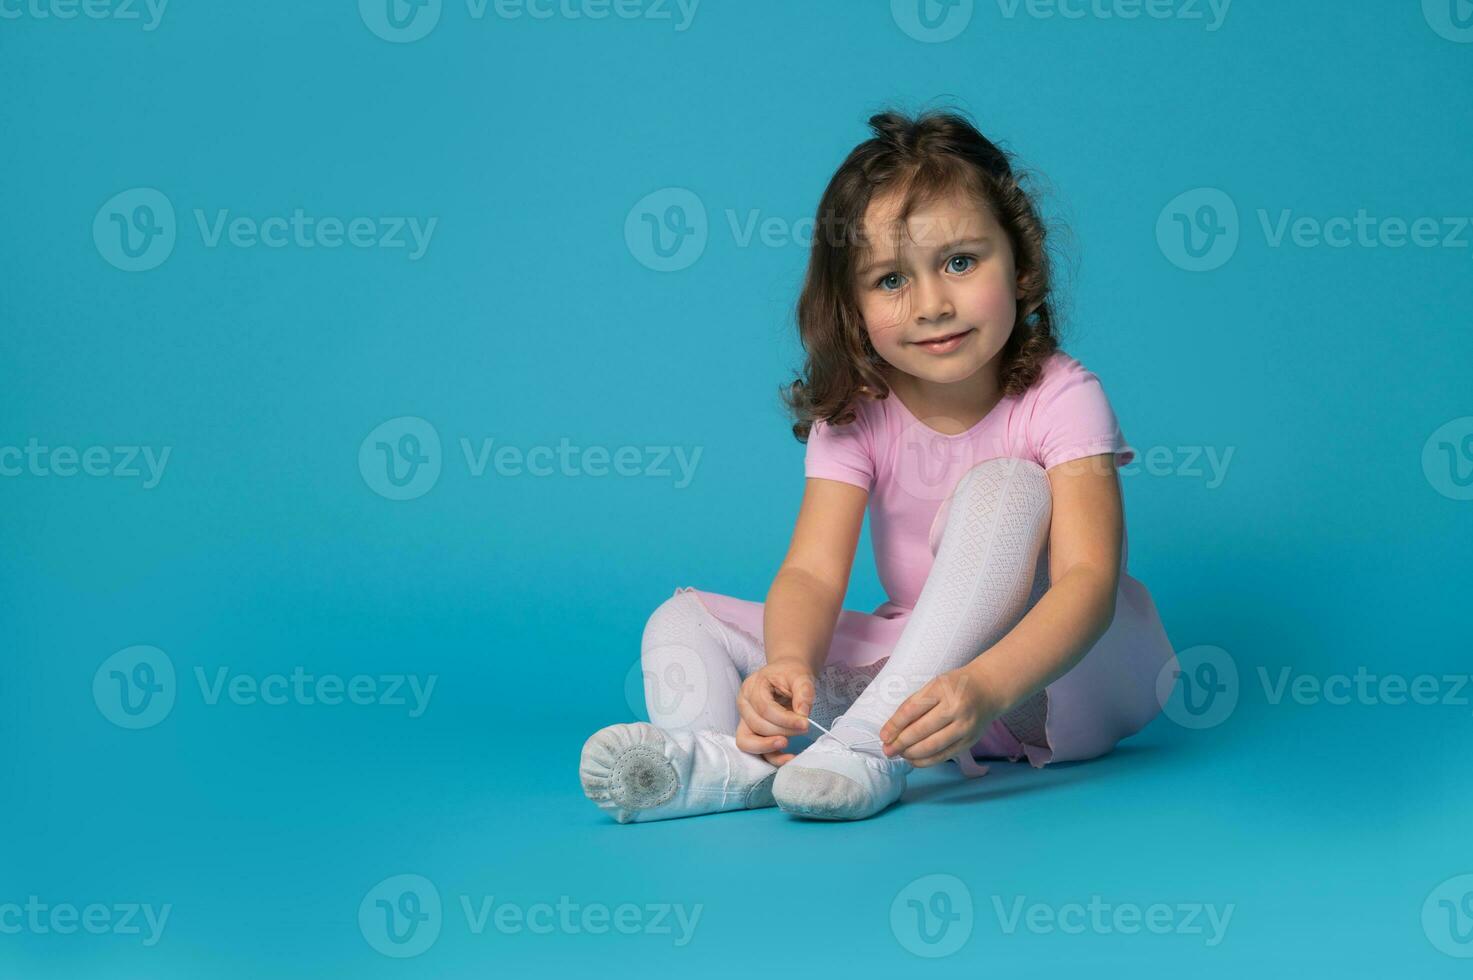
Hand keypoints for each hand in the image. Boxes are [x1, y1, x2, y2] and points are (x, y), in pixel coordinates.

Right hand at [735, 660, 815, 765]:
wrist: (786, 675)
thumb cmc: (790, 675)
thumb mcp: (800, 677)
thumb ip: (804, 692)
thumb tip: (803, 714)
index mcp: (751, 688)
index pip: (764, 708)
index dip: (785, 719)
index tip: (805, 723)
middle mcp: (744, 705)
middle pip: (757, 725)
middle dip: (782, 731)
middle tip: (803, 728)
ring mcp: (745, 721)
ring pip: (747, 742)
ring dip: (769, 747)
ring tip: (789, 745)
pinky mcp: (752, 734)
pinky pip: (756, 752)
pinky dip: (772, 757)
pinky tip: (789, 758)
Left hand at [879, 665, 1004, 767]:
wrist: (989, 689)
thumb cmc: (956, 686)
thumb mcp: (934, 685)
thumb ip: (915, 704)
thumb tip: (892, 729)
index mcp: (942, 689)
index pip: (912, 710)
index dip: (894, 725)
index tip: (883, 736)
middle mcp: (955, 708)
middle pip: (921, 731)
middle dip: (900, 743)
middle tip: (887, 750)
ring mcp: (964, 727)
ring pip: (932, 746)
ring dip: (911, 754)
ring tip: (899, 754)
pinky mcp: (969, 741)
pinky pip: (943, 755)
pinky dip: (926, 761)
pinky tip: (914, 760)